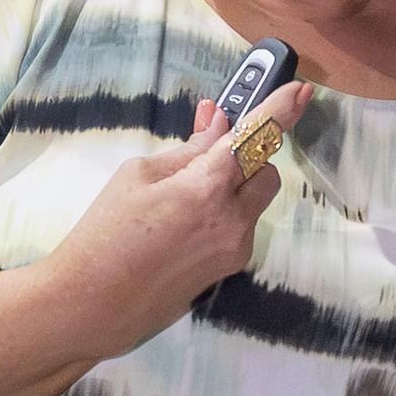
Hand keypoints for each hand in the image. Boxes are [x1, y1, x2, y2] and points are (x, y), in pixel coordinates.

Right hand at [52, 83, 309, 358]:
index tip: (303, 91)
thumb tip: (219, 125)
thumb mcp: (137, 176)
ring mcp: (235, 249)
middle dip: (245, 158)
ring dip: (234, 189)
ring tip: (182, 199)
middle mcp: (232, 220)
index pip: (256, 139)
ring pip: (254, 202)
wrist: (93, 304)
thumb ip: (188, 150)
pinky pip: (239, 228)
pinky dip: (223, 216)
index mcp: (206, 189)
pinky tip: (180, 227)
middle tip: (207, 155)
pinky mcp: (229, 271)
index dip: (280, 110)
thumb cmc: (104, 234)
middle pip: (265, 172)